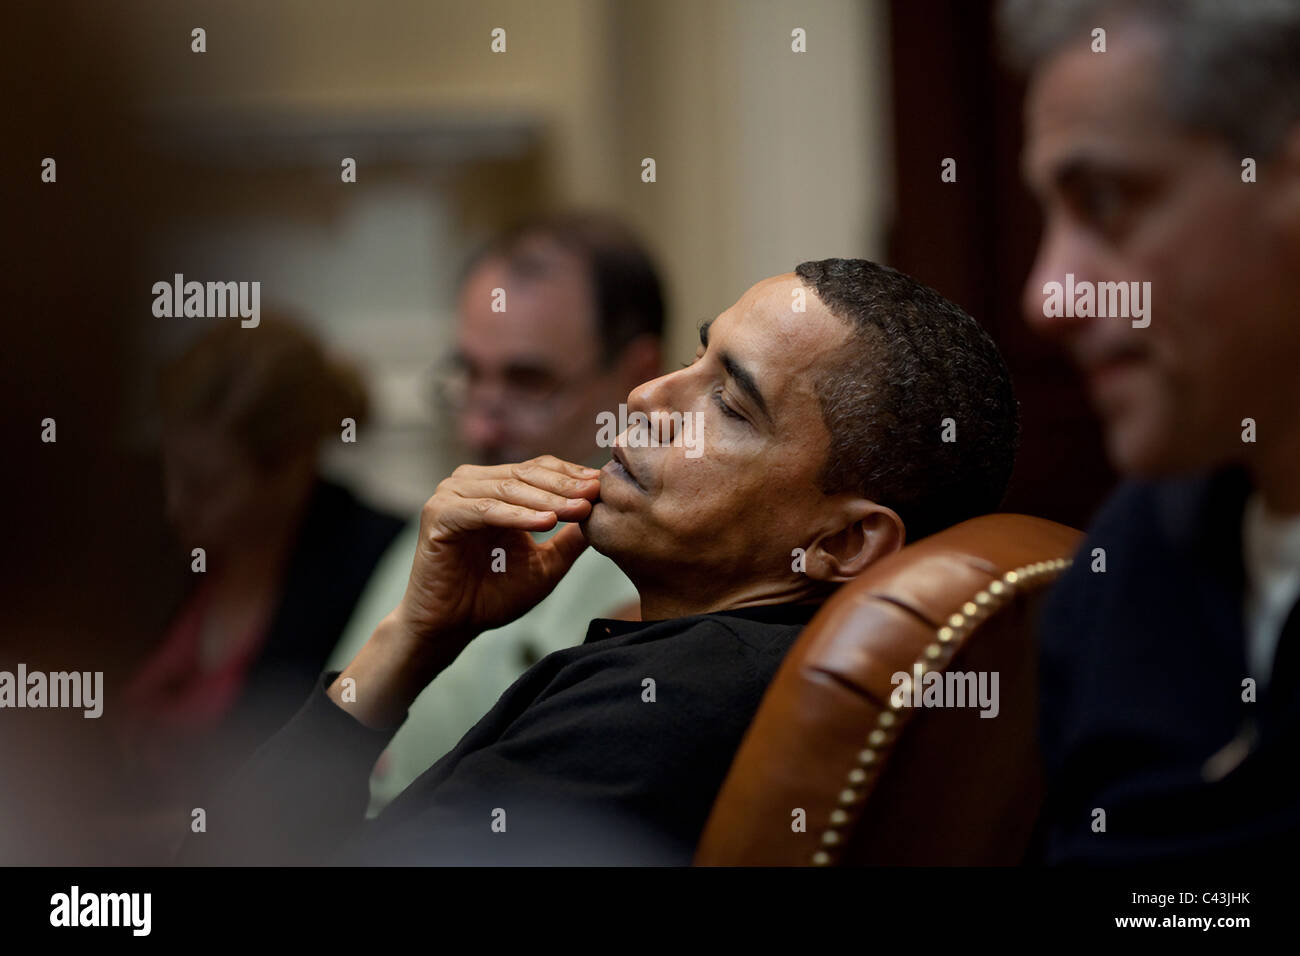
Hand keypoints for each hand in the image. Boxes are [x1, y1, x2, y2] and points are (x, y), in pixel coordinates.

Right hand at [393, 455, 601, 652]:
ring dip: (546, 499)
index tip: (603, 486)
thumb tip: (605, 516)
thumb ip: (570, 539)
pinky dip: (517, 516)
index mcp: (495, 487)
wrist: (452, 625)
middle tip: (594, 493)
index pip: (539, 469)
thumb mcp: (545, 564)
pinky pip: (485, 510)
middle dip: (564, 485)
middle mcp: (471, 483)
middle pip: (526, 473)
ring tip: (578, 509)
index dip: (572, 476)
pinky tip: (545, 523)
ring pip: (509, 489)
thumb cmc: (494, 595)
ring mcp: (452, 495)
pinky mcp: (439, 513)